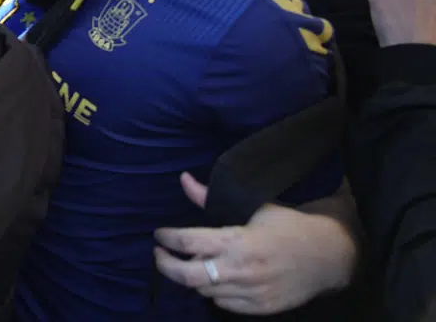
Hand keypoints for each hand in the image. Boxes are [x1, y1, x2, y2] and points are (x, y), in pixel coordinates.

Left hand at [154, 173, 356, 314]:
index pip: (188, 243)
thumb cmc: (289, 226)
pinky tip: (214, 278)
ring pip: (204, 290)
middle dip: (165, 265)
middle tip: (159, 255)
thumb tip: (184, 180)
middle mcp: (241, 270)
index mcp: (238, 241)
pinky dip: (213, 291)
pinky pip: (223, 304)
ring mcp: (251, 292)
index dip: (167, 239)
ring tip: (190, 264)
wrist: (329, 256)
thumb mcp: (253, 205)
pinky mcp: (261, 308)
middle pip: (187, 276)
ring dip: (192, 277)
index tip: (160, 234)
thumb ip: (211, 197)